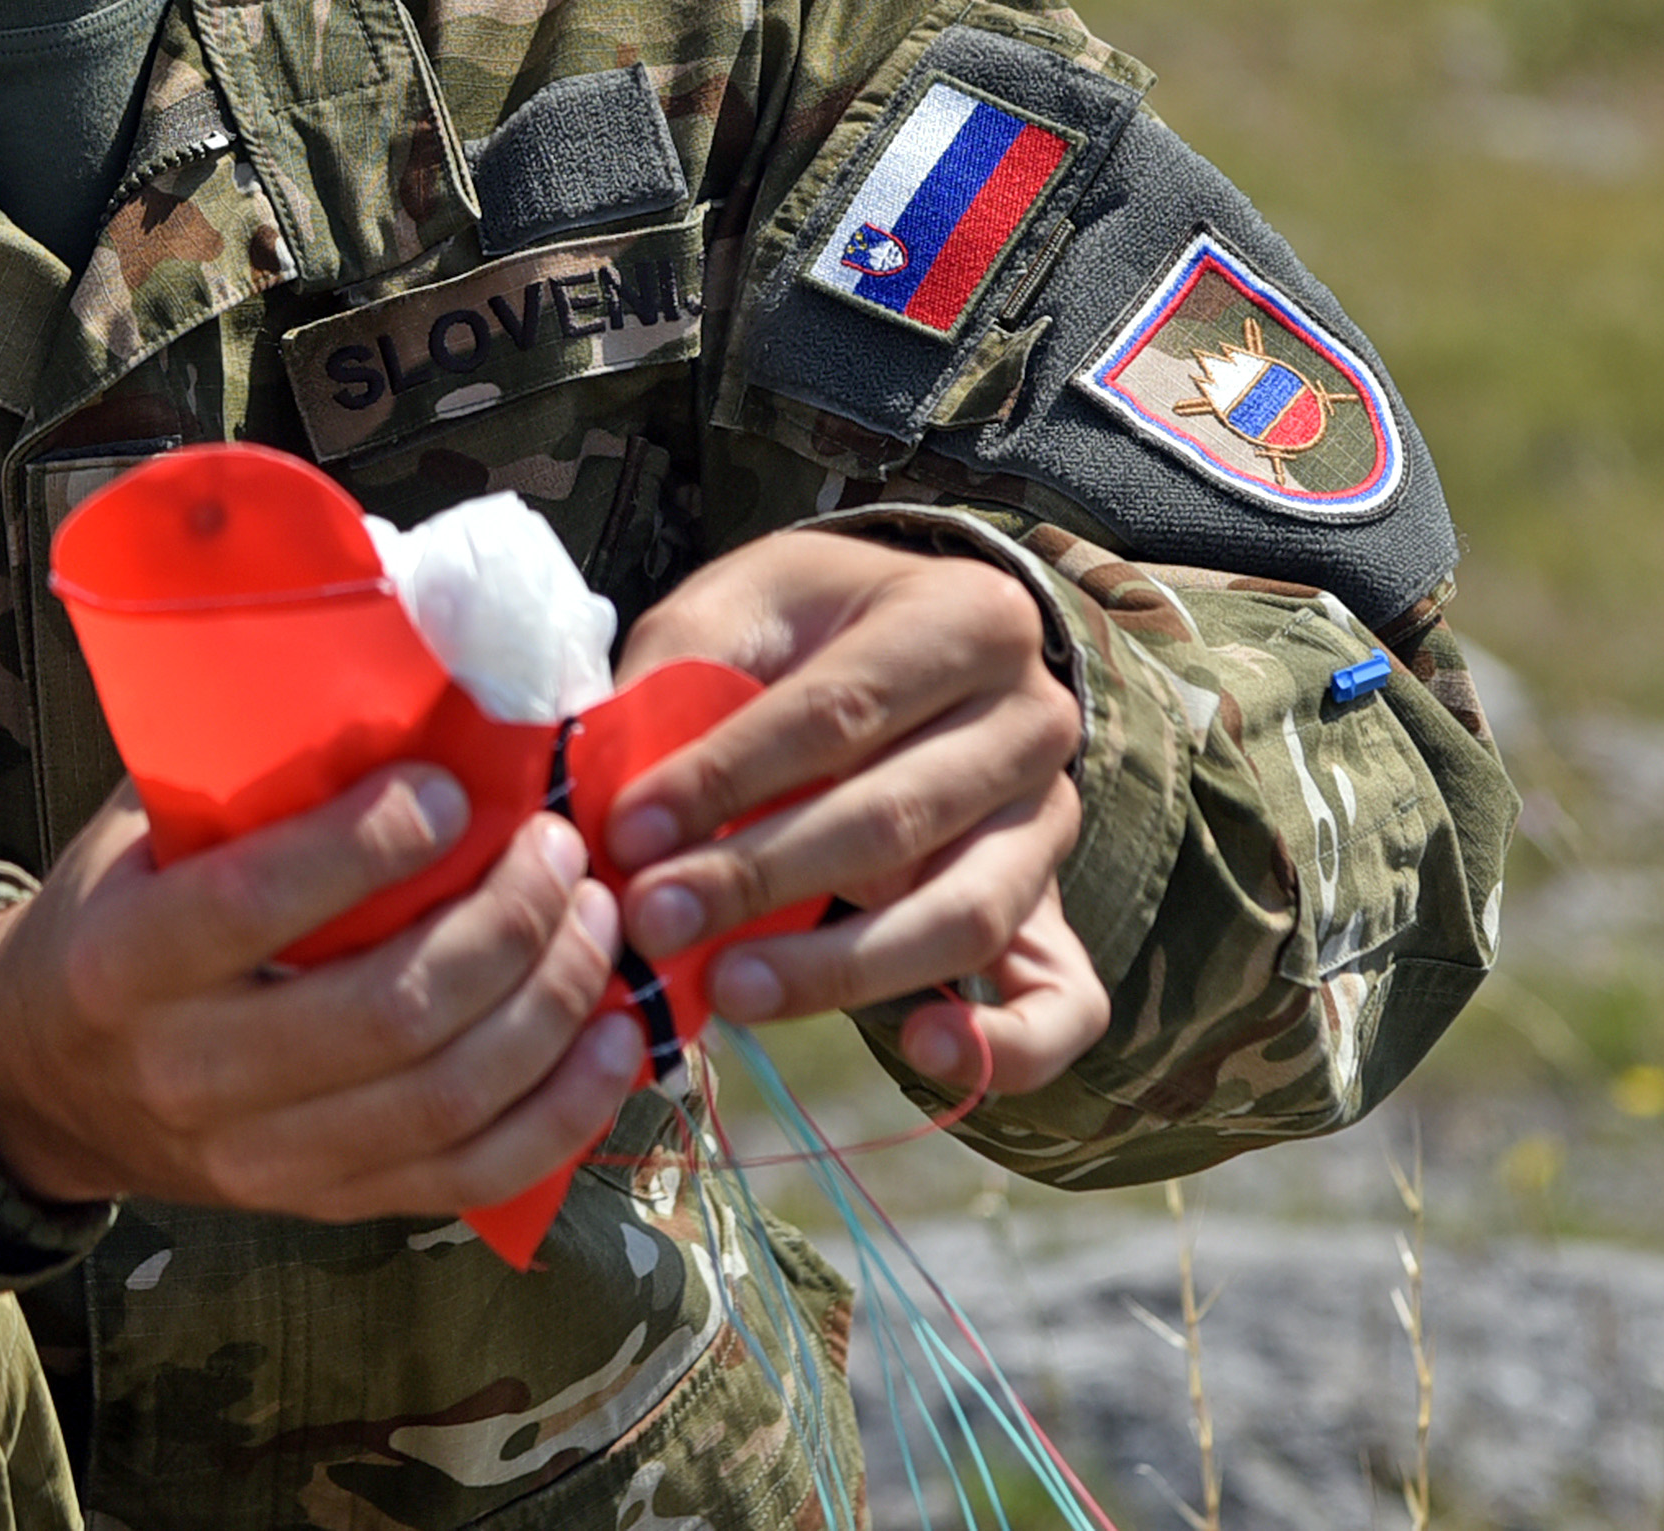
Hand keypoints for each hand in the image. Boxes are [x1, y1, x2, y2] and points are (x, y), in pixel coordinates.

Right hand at [0, 767, 641, 1218]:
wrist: (41, 1080)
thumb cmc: (114, 914)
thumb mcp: (141, 830)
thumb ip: (247, 769)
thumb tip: (401, 654)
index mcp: (128, 959)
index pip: (256, 903)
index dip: (367, 845)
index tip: (450, 790)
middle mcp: (189, 1073)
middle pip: (386, 1013)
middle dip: (505, 924)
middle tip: (562, 850)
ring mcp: (262, 1158)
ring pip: (442, 1100)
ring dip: (550, 1006)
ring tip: (600, 922)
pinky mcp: (324, 1205)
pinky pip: (466, 1177)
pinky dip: (561, 1113)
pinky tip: (616, 1042)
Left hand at [602, 530, 1102, 1092]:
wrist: (901, 649)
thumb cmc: (803, 634)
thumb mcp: (737, 612)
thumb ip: (677, 683)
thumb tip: (600, 791)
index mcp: (965, 619)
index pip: (837, 712)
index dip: (725, 780)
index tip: (627, 835)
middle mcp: (1033, 720)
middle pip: (895, 819)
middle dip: (759, 880)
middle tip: (654, 921)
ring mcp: (1050, 823)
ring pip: (966, 914)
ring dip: (840, 969)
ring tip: (730, 989)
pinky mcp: (1053, 911)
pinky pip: (1063, 1001)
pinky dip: (1001, 1044)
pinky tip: (920, 1051)